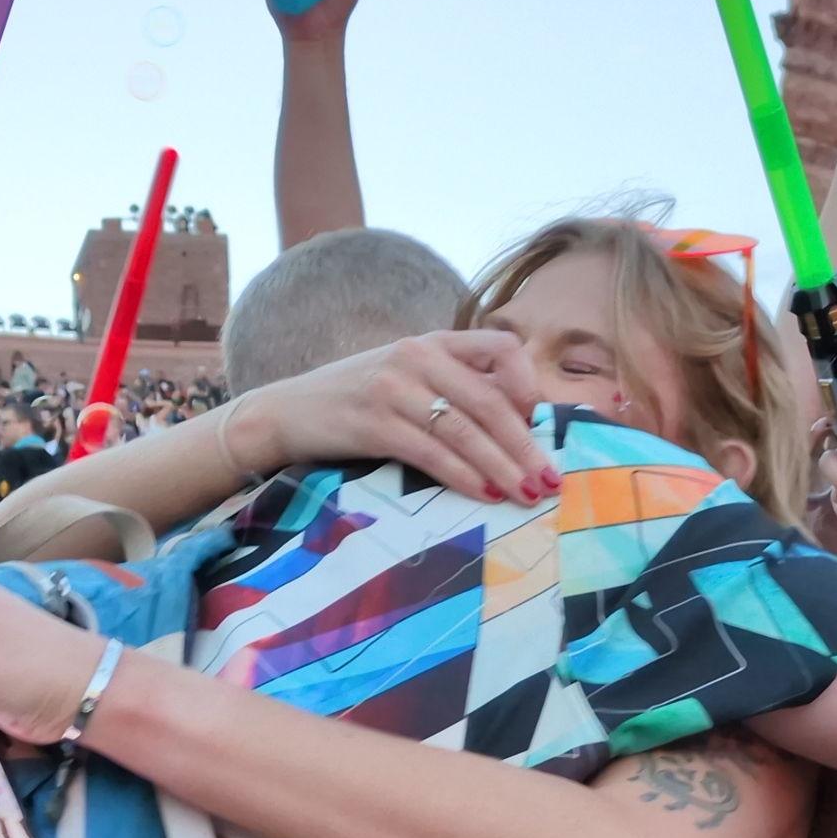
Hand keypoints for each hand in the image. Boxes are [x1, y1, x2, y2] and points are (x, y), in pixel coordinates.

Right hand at [251, 330, 554, 505]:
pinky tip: (484, 495)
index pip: (501, 347)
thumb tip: (518, 424)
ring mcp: (394, 387)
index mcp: (434, 342)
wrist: (286, 411)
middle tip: (550, 480)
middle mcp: (418, 357)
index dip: (530, 384)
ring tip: (527, 495)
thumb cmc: (357, 401)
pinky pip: (432, 452)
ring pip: (466, 431)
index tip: (541, 424)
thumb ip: (455, 388)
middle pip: (490, 402)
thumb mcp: (408, 378)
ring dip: (503, 468)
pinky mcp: (374, 422)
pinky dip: (464, 476)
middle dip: (526, 446)